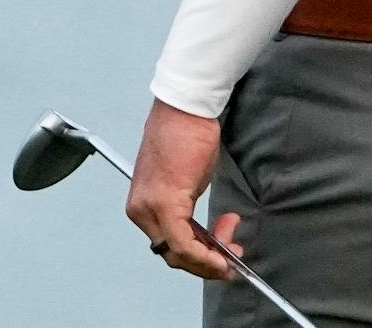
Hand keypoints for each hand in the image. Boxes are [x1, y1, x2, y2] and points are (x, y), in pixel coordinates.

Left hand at [126, 98, 240, 280]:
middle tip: (231, 255)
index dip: (197, 259)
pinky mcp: (165, 202)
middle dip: (206, 262)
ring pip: (178, 254)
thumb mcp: (185, 183)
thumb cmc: (186, 135)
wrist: (187, 109)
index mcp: (141, 205)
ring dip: (210, 257)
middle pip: (172, 255)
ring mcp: (150, 208)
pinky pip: (183, 243)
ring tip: (232, 243)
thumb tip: (203, 237)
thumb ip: (187, 211)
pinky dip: (205, 254)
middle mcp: (140, 210)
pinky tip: (223, 251)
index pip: (167, 246)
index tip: (220, 259)